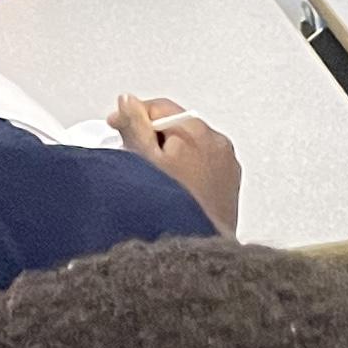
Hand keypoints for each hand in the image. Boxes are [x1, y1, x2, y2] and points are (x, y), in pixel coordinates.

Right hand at [110, 96, 241, 232]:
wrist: (198, 247)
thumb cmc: (173, 206)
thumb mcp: (142, 160)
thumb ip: (134, 125)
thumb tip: (128, 101)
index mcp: (197, 132)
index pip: (160, 108)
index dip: (133, 115)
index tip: (117, 126)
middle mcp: (218, 144)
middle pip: (177, 125)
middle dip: (152, 135)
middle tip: (132, 155)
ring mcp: (227, 165)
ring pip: (190, 145)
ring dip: (170, 152)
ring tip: (152, 176)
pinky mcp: (230, 184)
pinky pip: (203, 165)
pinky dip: (186, 168)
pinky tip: (173, 187)